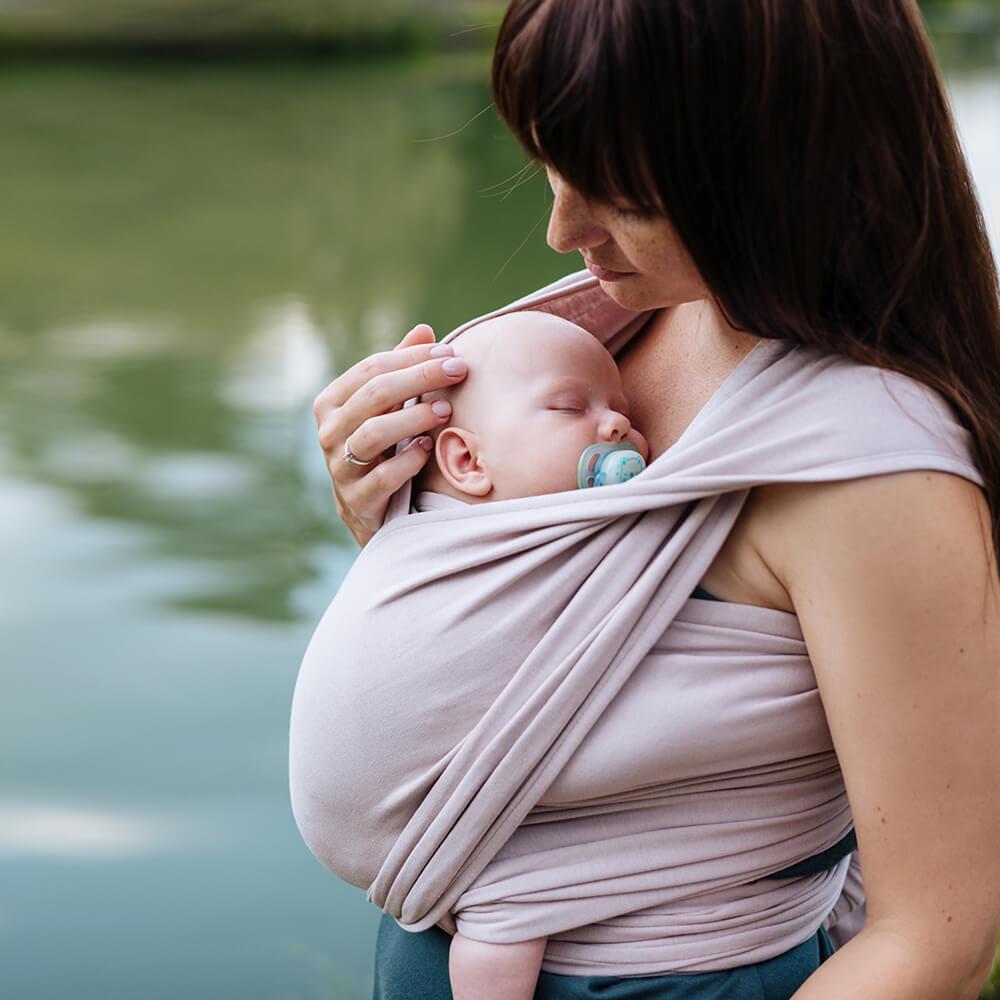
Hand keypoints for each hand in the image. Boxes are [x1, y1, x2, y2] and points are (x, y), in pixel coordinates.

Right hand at [312, 324, 468, 547]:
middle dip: (420, 378)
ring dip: (414, 418)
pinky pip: (382, 478)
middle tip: (457, 370)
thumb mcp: (388, 409)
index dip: (412, 358)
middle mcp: (330, 433)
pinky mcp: (357, 501)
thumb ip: (402, 371)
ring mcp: (340, 468)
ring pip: (374, 434)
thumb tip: (424, 331)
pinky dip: (408, 462)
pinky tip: (429, 449)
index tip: (449, 352)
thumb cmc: (383, 448)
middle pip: (374, 396)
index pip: (371, 369)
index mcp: (332, 403)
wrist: (371, 511)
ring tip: (445, 410)